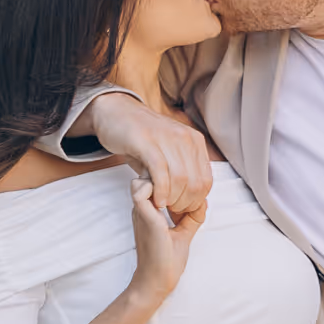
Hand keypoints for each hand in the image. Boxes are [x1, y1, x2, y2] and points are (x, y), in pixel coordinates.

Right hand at [81, 92, 213, 218]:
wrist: (117, 112)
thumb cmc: (142, 138)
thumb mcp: (168, 153)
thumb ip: (180, 171)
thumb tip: (190, 200)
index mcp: (195, 141)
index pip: (206, 181)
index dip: (196, 201)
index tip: (182, 210)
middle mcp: (185, 138)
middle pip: (196, 183)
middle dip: (184, 204)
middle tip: (171, 211)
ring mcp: (167, 138)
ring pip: (181, 179)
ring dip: (172, 199)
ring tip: (162, 205)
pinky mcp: (147, 142)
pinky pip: (161, 171)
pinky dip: (160, 190)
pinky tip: (156, 199)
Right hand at [128, 177, 204, 305]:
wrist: (156, 281)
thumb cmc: (167, 261)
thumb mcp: (183, 233)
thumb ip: (190, 216)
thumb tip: (202, 201)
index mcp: (150, 210)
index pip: (156, 180)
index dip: (171, 180)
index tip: (187, 192)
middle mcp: (143, 207)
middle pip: (150, 174)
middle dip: (169, 178)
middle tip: (186, 192)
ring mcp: (142, 210)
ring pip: (143, 176)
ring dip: (161, 181)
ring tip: (179, 198)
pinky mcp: (144, 216)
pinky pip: (141, 189)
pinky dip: (158, 189)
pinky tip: (174, 205)